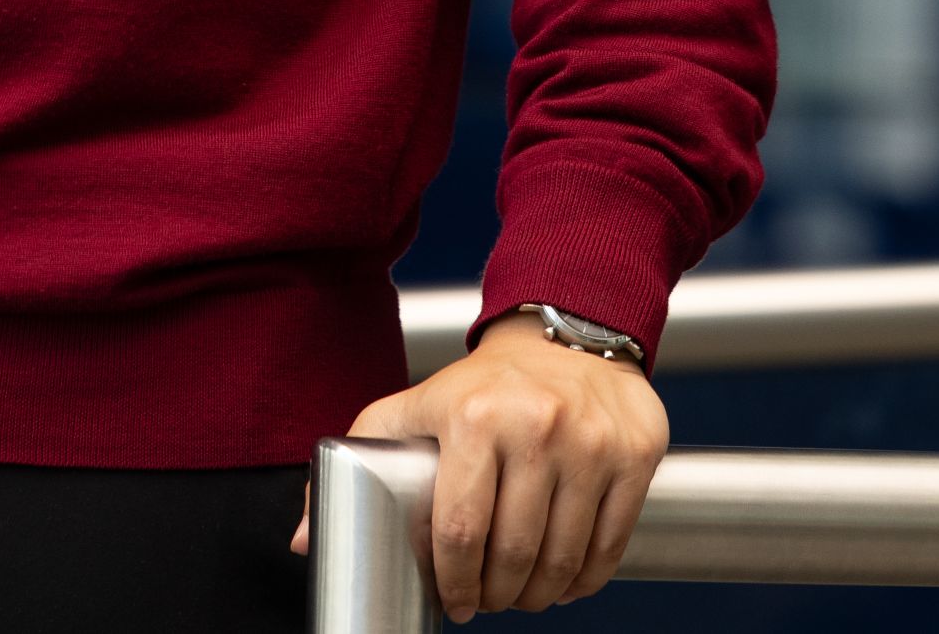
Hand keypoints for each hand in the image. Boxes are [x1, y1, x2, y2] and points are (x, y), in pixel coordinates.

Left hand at [287, 317, 667, 616]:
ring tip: (523, 596)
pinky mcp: (635, 456)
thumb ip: (358, 464)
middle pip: (514, 552)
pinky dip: (586, 579)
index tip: (454, 601)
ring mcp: (591, 443)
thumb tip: (303, 539)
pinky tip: (565, 582)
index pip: (459, 530)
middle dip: (497, 596)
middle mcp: (537, 427)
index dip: (454, 582)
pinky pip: (610, 545)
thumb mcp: (412, 408)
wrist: (564, 337)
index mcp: (473, 417)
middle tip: (488, 602)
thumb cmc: (479, 387)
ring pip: (564, 557)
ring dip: (541, 596)